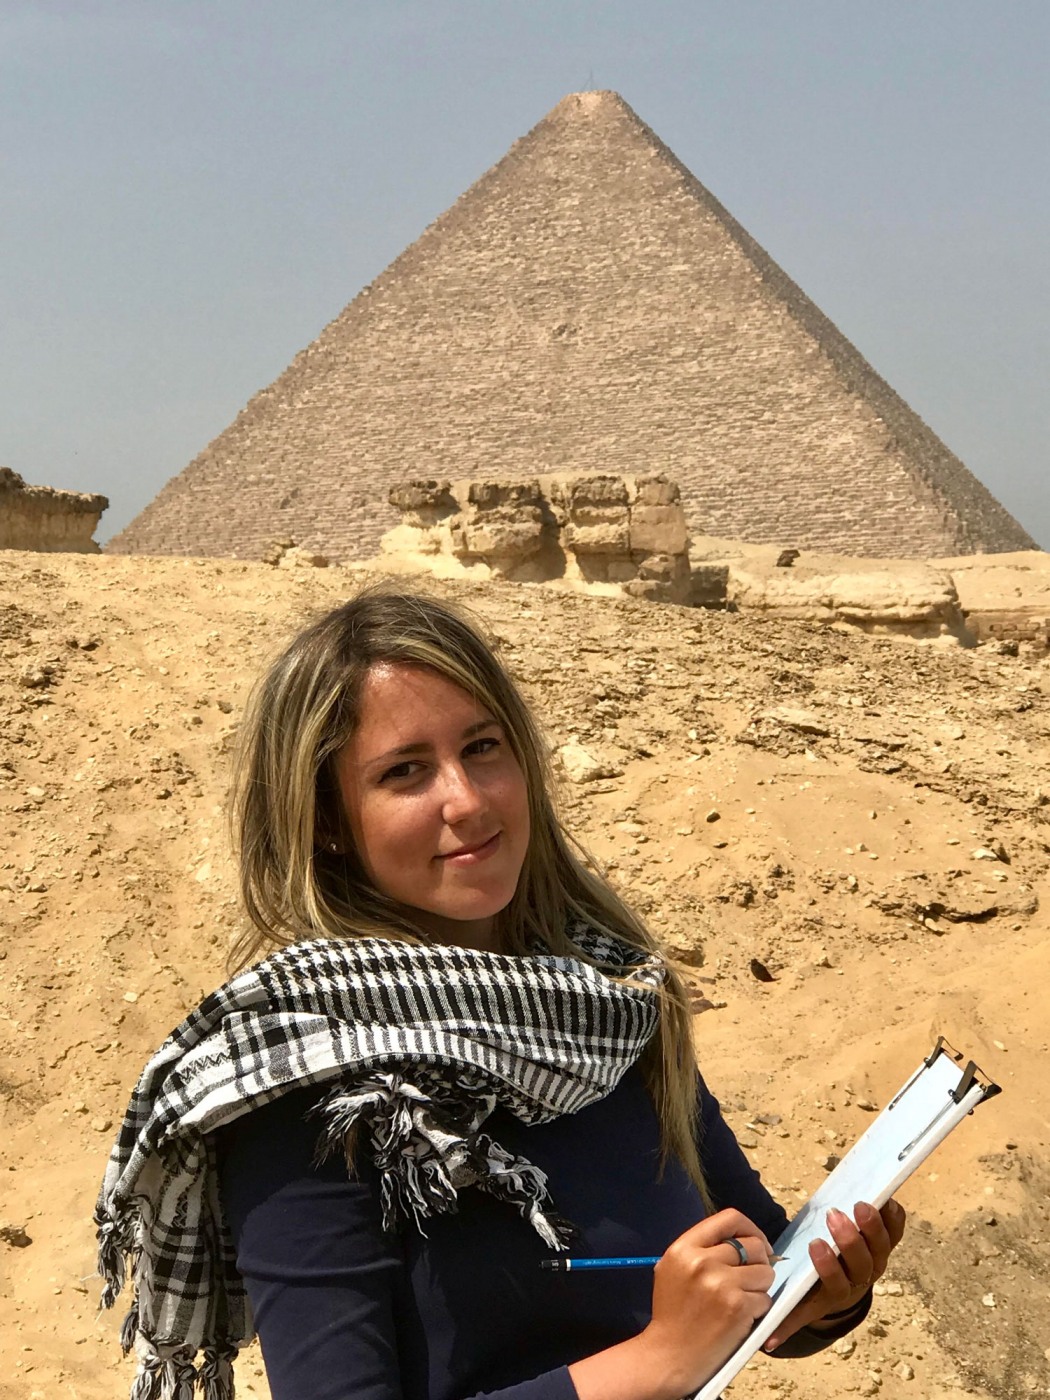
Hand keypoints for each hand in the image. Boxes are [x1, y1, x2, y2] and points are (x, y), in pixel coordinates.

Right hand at [570, 1208, 776, 1399]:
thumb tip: (740, 1239)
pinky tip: (742, 1317)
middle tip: (752, 1277)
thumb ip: (701, 1248)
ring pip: (765, 1272)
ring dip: (761, 1286)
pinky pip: (765, 1299)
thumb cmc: (672, 1313)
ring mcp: (722, 1284)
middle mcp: (703, 1261)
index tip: (757, 1244)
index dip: (750, 1228)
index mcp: (685, 1248)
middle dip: (760, 1261)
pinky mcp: (738, 1308)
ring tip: (744, 1298)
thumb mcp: (674, 1268)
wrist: (669, 1355)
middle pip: (754, 1245)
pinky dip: (759, 1308)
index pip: (729, 1218)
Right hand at [764, 1198, 905, 1350]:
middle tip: (834, 1217)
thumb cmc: (818, 1288)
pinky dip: (894, 1217)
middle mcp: (862, 1277)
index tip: (814, 1245)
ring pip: (882, 1247)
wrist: (847, 1284)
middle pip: (862, 1263)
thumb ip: (787, 1319)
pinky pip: (896, 1230)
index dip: (828, 1266)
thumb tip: (766, 1343)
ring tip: (860, 1205)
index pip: (837, 1284)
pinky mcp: (888, 1242)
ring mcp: (878, 1259)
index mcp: (839, 1292)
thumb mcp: (802, 1306)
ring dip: (873, 1226)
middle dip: (849, 1241)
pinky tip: (886, 1200)